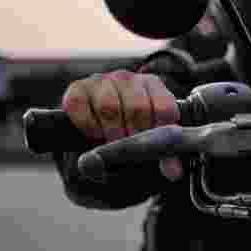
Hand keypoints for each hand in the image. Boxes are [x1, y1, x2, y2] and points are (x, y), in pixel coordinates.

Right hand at [61, 69, 183, 180]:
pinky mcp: (77, 88)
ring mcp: (101, 80)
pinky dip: (89, 125)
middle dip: (134, 134)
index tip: (152, 143)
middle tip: (130, 145)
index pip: (164, 107)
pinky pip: (81, 106)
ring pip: (109, 106)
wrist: (97, 123)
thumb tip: (173, 172)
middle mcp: (128, 78)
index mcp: (153, 85)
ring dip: (112, 131)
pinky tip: (95, 132)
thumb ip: (164, 154)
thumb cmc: (130, 129)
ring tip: (113, 142)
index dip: (159, 131)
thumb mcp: (150, 139)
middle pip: (137, 108)